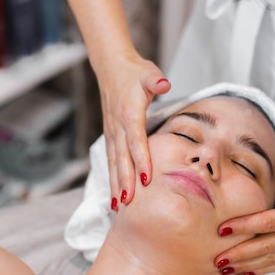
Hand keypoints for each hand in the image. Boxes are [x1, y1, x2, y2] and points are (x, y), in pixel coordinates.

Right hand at [97, 54, 170, 206]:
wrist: (112, 67)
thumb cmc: (134, 72)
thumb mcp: (148, 72)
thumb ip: (155, 79)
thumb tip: (163, 84)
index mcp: (128, 112)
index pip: (135, 140)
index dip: (141, 159)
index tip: (147, 178)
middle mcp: (117, 126)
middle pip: (121, 157)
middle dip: (125, 180)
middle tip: (130, 202)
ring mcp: (112, 132)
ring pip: (113, 163)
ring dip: (116, 184)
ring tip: (119, 206)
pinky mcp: (110, 136)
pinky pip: (111, 161)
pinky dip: (112, 179)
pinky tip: (115, 196)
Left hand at [214, 164, 274, 274]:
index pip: (268, 223)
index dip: (244, 226)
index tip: (223, 229)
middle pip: (265, 247)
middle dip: (238, 254)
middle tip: (215, 259)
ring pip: (272, 260)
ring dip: (247, 265)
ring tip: (224, 269)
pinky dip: (263, 270)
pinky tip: (247, 272)